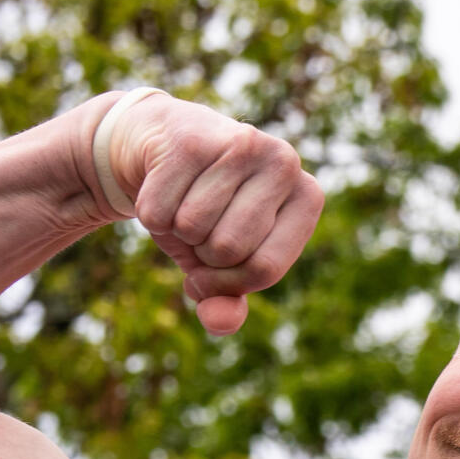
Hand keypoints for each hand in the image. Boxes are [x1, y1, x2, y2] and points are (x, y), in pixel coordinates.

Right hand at [102, 95, 324, 335]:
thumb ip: (228, 302)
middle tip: (202, 224)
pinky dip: (152, 213)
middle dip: (203, 252)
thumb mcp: (223, 265)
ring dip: (177, 230)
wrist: (166, 144)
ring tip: (186, 201)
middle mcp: (285, 162)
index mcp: (307, 197)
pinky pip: (158, 210)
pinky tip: (165, 184)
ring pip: (193, 227)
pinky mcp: (192, 136)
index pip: (265, 269)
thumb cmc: (208, 212)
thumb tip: (220, 322)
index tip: (218, 268)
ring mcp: (240, 143)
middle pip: (228, 249)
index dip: (229, 282)